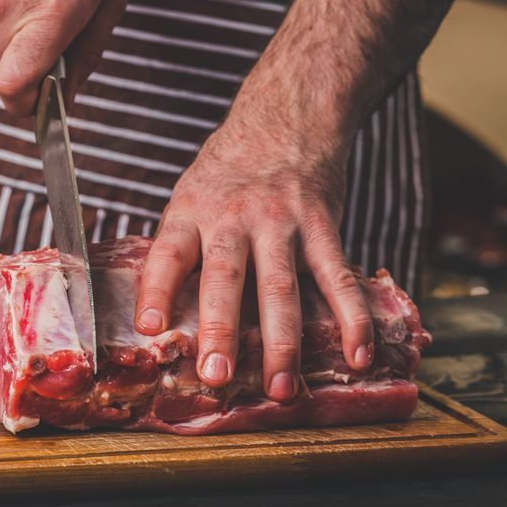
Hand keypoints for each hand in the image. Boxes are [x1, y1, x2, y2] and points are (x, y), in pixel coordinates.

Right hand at [0, 0, 125, 115]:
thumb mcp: (107, 2)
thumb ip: (86, 58)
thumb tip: (65, 101)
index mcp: (48, 15)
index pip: (12, 86)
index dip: (23, 104)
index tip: (37, 102)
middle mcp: (4, 5)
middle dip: (18, 71)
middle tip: (41, 42)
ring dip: (2, 41)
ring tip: (25, 4)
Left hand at [134, 119, 374, 400]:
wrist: (288, 118)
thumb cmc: (228, 172)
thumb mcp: (190, 198)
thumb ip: (182, 249)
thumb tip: (160, 316)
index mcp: (191, 212)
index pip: (168, 254)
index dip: (157, 291)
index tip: (150, 329)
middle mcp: (233, 217)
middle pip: (225, 278)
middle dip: (220, 331)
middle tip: (216, 376)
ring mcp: (280, 223)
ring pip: (280, 288)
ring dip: (282, 343)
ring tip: (281, 388)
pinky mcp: (321, 227)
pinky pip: (337, 278)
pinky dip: (351, 318)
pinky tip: (356, 354)